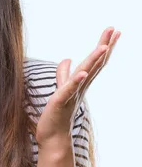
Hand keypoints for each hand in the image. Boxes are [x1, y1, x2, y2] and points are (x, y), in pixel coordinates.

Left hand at [35, 27, 120, 147]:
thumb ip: (64, 74)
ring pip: (85, 74)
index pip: (95, 62)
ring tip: (103, 47)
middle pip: (95, 64)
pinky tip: (82, 72)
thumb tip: (68, 59)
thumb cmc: (57, 113)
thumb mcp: (60, 88)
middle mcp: (80, 87)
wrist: (52, 136)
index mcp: (81, 83)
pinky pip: (69, 89)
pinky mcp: (60, 102)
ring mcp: (72, 94)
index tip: (114, 31)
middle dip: (104, 46)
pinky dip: (76, 80)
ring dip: (94, 61)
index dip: (104, 46)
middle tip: (115, 30)